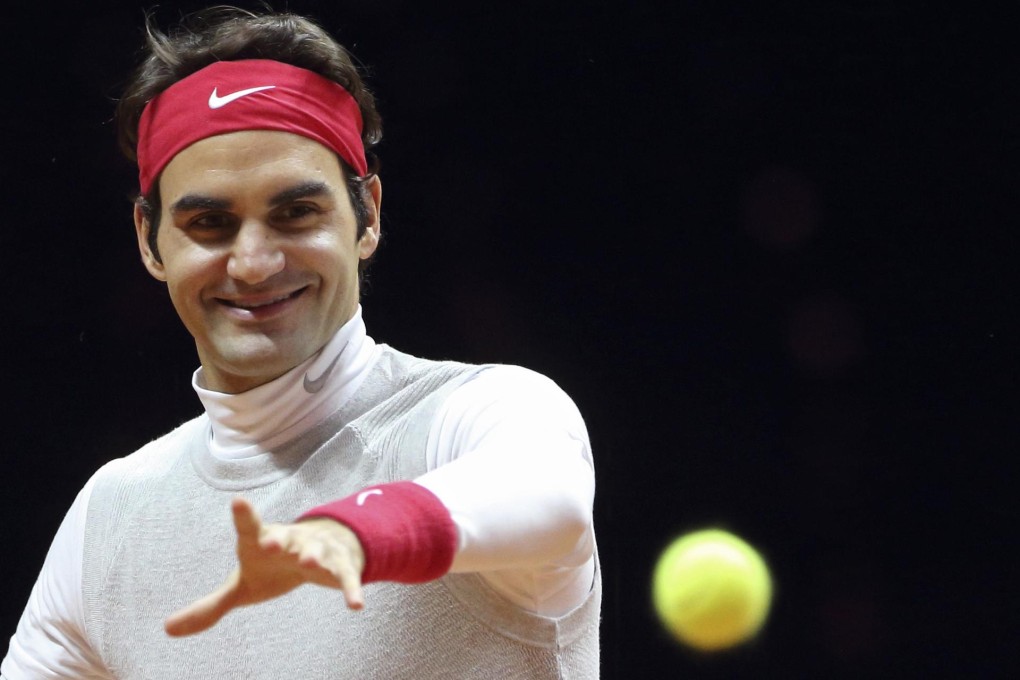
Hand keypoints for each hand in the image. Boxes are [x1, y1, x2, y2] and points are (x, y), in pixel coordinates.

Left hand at [165, 497, 365, 636]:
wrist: (321, 548)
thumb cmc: (273, 566)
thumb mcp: (242, 586)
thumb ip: (209, 607)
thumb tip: (166, 629)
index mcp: (262, 540)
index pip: (249, 527)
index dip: (244, 516)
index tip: (238, 502)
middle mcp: (290, 540)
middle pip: (284, 537)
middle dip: (279, 540)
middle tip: (270, 543)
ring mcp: (318, 550)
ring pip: (317, 551)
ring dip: (315, 556)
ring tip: (310, 564)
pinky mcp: (340, 565)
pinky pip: (346, 577)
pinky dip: (351, 589)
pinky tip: (356, 605)